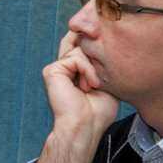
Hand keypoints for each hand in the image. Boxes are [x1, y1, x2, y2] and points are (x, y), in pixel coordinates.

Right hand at [36, 32, 118, 162]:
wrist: (86, 126)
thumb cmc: (99, 111)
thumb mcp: (106, 80)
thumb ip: (102, 61)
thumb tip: (103, 40)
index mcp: (75, 70)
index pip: (82, 43)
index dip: (95, 39)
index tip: (110, 46)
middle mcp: (64, 66)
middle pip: (76, 36)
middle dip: (93, 41)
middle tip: (103, 63)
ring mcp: (57, 68)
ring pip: (80, 47)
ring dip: (94, 67)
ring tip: (94, 86)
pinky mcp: (52, 70)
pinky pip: (75, 56)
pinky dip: (87, 70)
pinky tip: (88, 85)